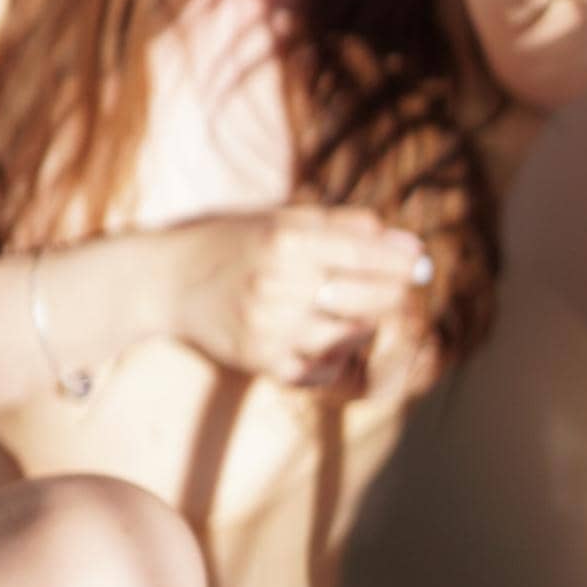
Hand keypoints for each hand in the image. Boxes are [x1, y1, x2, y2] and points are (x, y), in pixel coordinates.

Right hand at [165, 202, 430, 394]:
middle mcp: (280, 286)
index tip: (421, 262)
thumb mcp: (282, 216)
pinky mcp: (260, 362)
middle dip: (393, 290)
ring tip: (363, 306)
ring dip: (367, 321)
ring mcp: (270, 330)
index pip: (367, 255)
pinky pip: (324, 370)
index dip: (402, 260)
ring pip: (351, 336)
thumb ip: (345, 226)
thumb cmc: (233, 239)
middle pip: (368, 299)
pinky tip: (335, 336)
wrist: (165, 280)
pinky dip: (340, 355)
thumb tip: (408, 243)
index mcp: (287, 240)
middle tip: (400, 282)